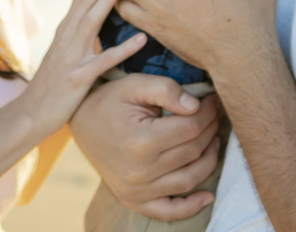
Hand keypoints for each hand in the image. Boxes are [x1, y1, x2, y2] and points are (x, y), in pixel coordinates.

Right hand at [18, 0, 147, 139]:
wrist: (31, 113)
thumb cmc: (52, 85)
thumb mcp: (65, 52)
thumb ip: (78, 34)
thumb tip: (93, 15)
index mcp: (65, 30)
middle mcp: (67, 37)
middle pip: (86, 0)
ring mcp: (72, 56)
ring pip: (91, 21)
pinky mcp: (79, 78)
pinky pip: (104, 61)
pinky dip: (123, 49)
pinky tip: (142, 39)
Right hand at [71, 74, 221, 219]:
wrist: (80, 122)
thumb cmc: (110, 100)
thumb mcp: (134, 84)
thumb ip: (166, 89)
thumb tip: (196, 106)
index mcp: (140, 141)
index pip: (190, 128)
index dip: (208, 113)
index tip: (212, 101)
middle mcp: (139, 170)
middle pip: (192, 152)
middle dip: (210, 130)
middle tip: (214, 115)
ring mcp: (136, 190)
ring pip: (189, 179)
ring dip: (209, 159)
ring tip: (213, 140)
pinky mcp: (133, 200)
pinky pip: (169, 211)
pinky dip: (191, 206)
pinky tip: (208, 195)